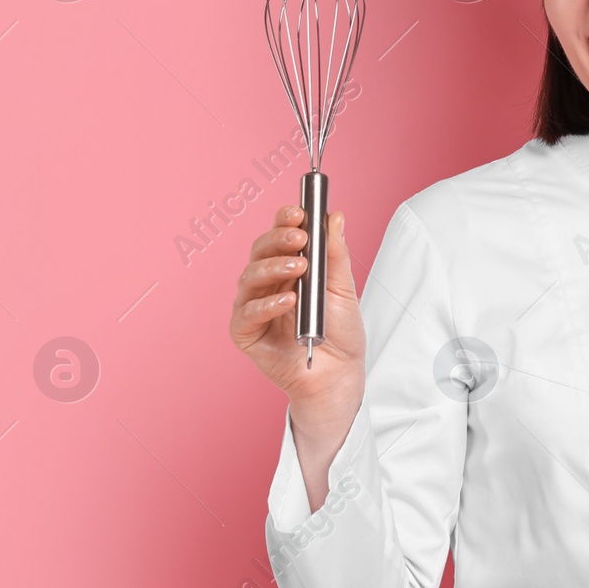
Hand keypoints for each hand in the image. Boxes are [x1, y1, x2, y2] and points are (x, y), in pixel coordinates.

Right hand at [229, 204, 365, 417]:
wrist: (339, 375)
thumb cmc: (339, 334)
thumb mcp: (343, 289)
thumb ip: (335, 255)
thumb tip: (334, 217)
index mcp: (288, 268)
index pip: (279, 237)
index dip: (285, 221)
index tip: (299, 211)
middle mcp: (267, 284)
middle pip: (260, 251)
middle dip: (278, 239)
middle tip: (300, 237)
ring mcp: (253, 307)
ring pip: (250, 277)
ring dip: (273, 267)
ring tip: (299, 267)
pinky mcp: (245, 333)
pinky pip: (247, 313)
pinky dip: (267, 305)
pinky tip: (288, 301)